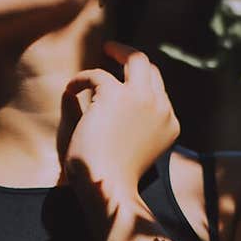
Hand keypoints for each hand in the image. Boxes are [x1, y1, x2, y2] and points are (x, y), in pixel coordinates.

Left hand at [57, 39, 180, 206]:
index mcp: (169, 124)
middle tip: (114, 51)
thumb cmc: (111, 178)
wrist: (108, 189)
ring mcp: (141, 99)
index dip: (140, 81)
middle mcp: (161, 108)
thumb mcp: (131, 147)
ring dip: (118, 51)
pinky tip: (70, 90)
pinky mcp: (115, 95)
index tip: (124, 78)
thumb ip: (130, 122)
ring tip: (103, 51)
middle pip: (151, 69)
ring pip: (135, 59)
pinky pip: (96, 75)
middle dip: (134, 56)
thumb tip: (106, 92)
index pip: (158, 91)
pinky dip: (81, 80)